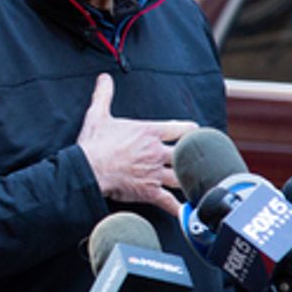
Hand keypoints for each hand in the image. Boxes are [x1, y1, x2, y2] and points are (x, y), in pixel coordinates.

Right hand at [76, 73, 197, 216]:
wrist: (89, 169)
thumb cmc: (94, 144)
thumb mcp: (98, 115)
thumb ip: (104, 95)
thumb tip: (104, 79)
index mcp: (149, 132)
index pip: (179, 129)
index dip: (190, 130)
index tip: (196, 131)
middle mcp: (156, 152)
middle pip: (185, 153)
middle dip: (194, 156)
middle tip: (202, 158)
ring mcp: (155, 172)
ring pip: (181, 176)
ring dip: (190, 179)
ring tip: (199, 182)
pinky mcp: (149, 191)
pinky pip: (169, 201)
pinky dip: (179, 208)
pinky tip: (188, 212)